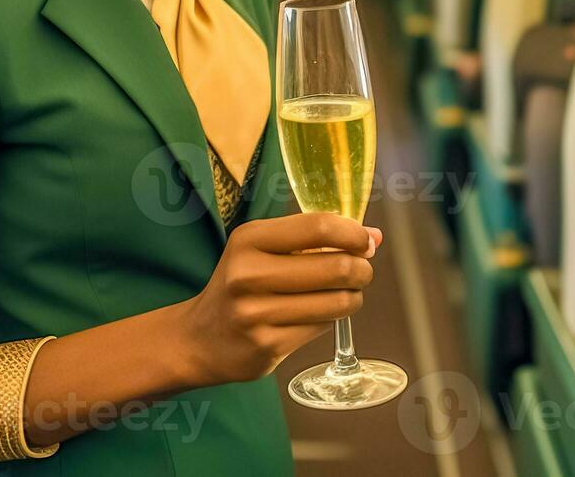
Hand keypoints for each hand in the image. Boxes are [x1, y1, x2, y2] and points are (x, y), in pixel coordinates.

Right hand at [177, 213, 381, 386]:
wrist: (200, 339)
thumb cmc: (241, 285)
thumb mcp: (262, 249)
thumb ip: (314, 239)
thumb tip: (375, 236)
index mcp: (249, 240)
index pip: (318, 228)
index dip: (353, 233)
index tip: (367, 241)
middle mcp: (249, 275)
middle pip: (336, 266)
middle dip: (362, 268)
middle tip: (362, 270)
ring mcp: (257, 314)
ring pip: (336, 302)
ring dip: (353, 297)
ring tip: (346, 294)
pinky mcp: (267, 346)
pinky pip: (322, 327)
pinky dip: (331, 319)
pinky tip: (320, 314)